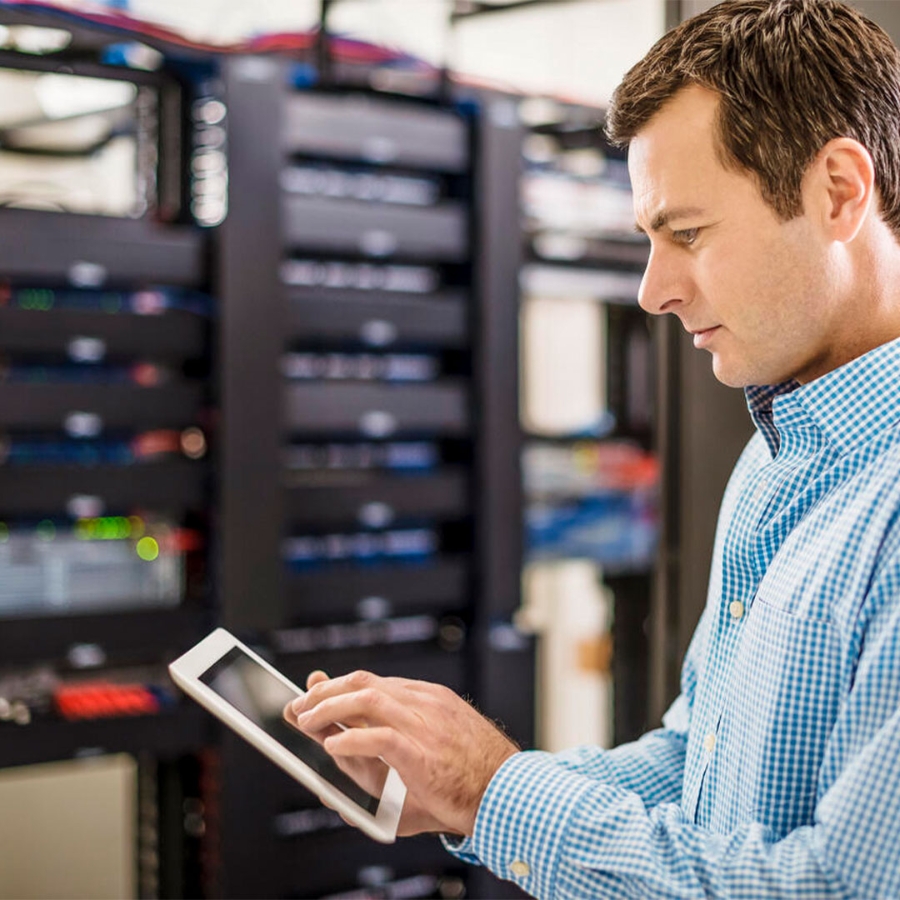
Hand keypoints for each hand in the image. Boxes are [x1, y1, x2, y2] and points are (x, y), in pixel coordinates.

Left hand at [287, 670, 518, 836]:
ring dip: (329, 708)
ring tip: (306, 721)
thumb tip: (345, 747)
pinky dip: (350, 740)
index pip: (373, 681)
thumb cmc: (469, 778)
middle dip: (325, 691)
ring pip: (366, 699)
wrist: (506, 793)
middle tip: (299, 705)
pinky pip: (378, 738)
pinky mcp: (421, 753)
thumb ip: (390, 745)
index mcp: (428, 698)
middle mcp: (424, 702)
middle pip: (363, 682)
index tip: (314, 690)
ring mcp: (424, 724)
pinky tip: (332, 746)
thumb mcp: (426, 751)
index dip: (339, 686)